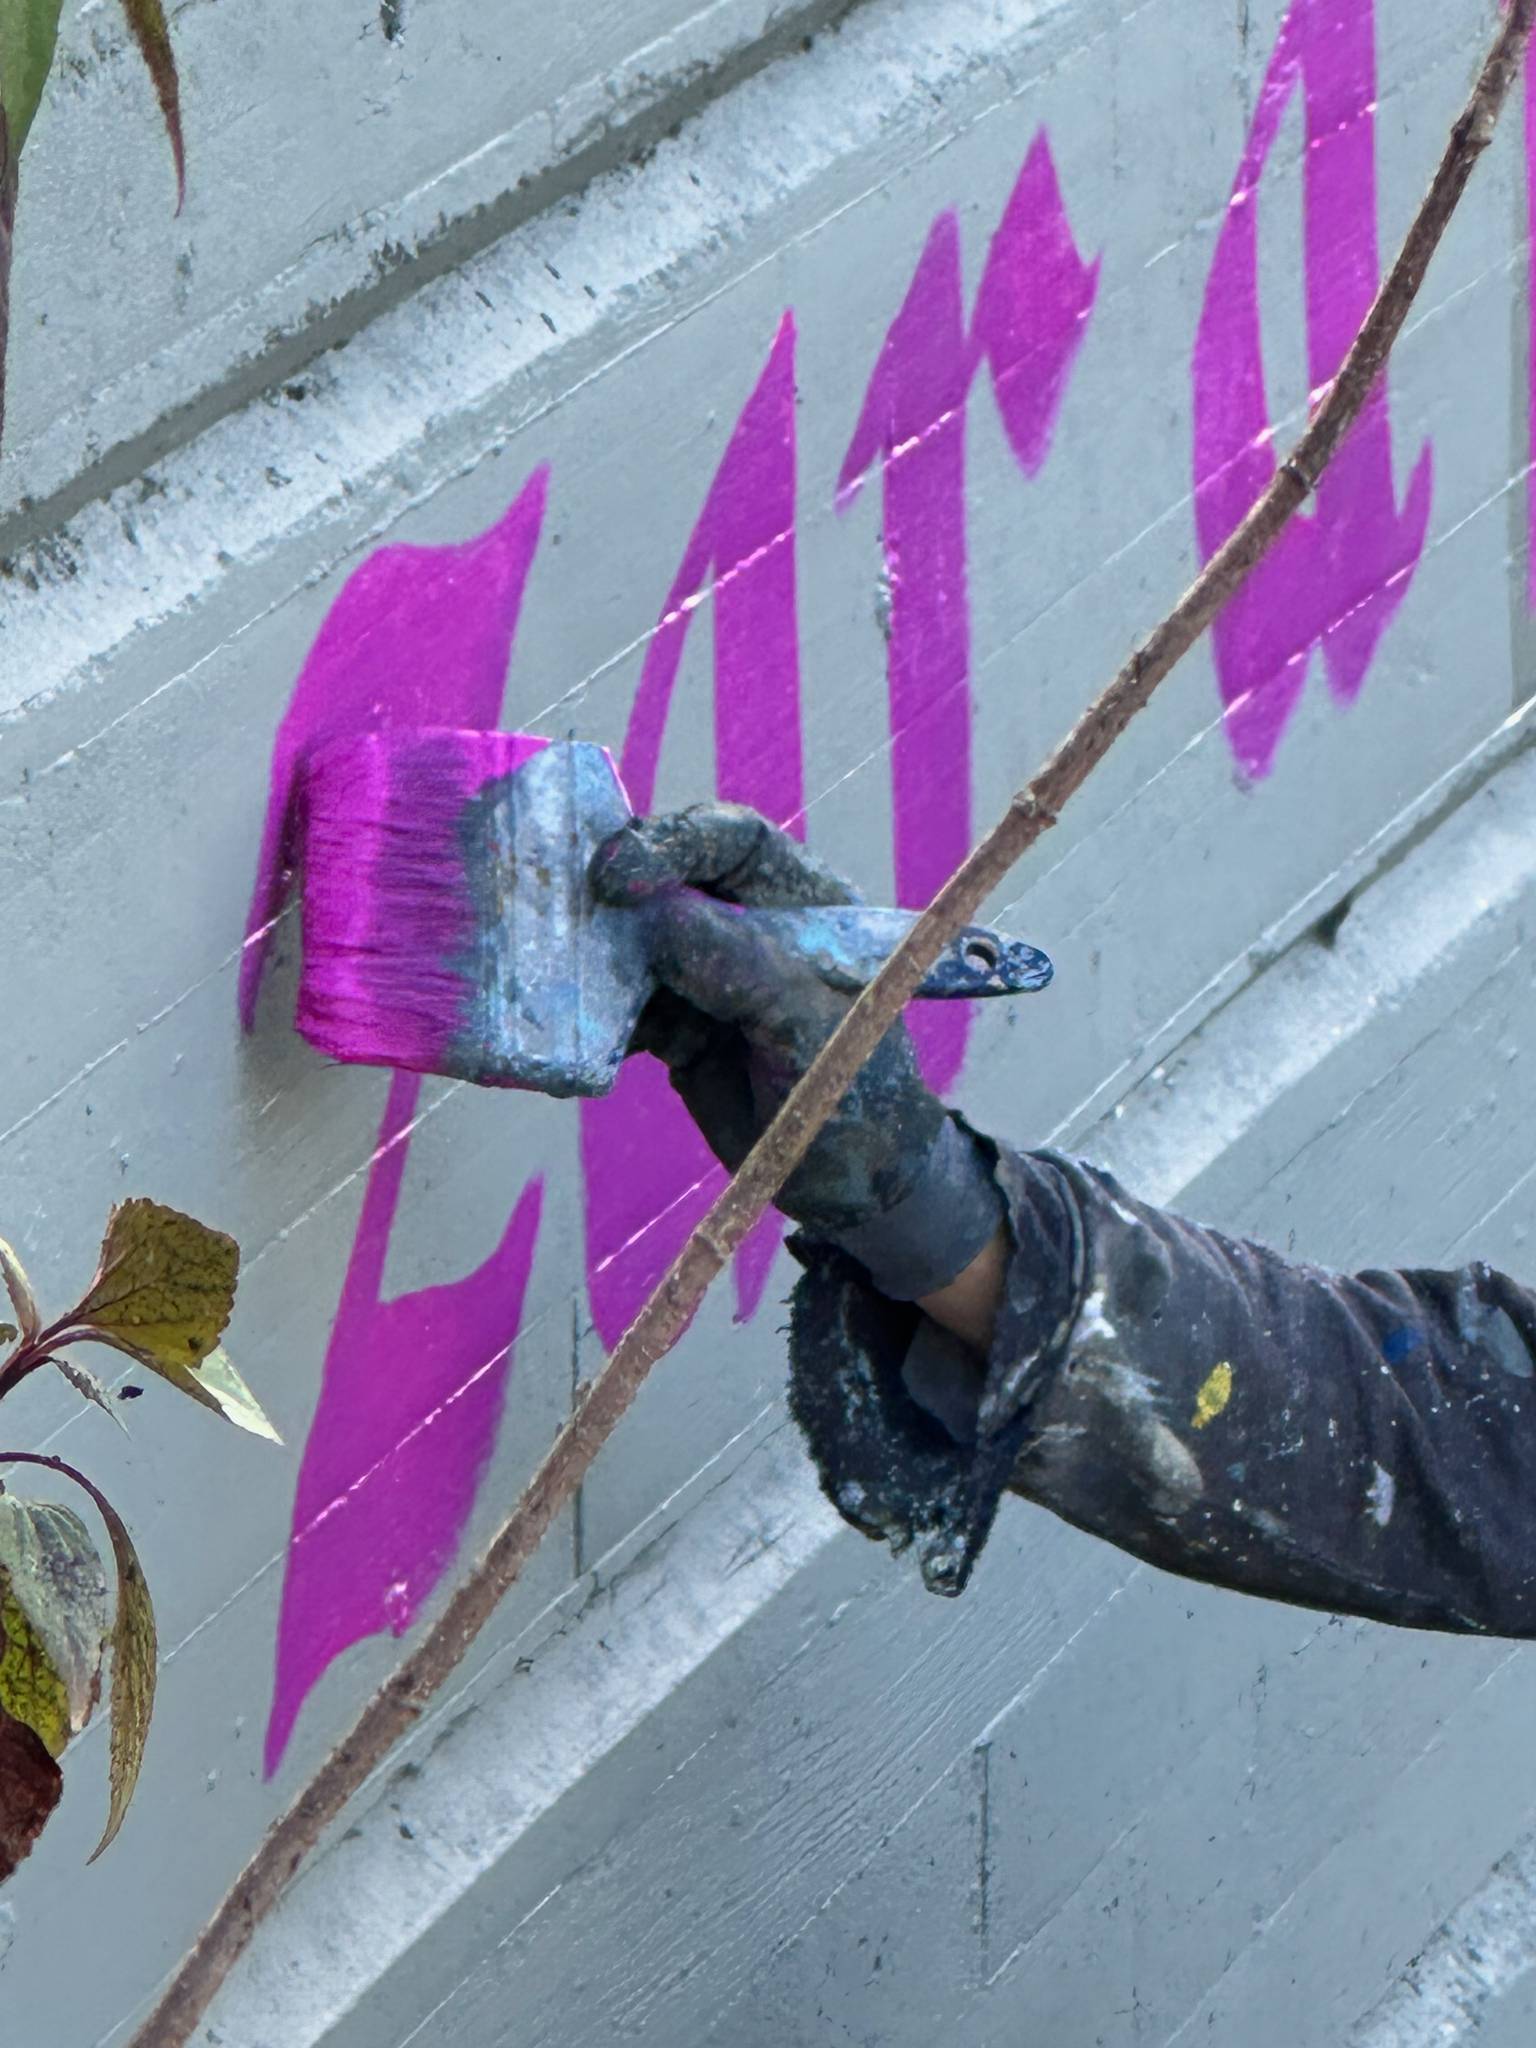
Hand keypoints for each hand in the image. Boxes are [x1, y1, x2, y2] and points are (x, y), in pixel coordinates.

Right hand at [590, 802, 1004, 1301]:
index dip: (675, 842)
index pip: (735, 842)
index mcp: (803, 903)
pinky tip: (573, 1028)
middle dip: (618, 893)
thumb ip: (741, 968)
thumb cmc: (856, 1096)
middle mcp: (750, 925)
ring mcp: (708, 974)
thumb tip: (656, 918)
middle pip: (671, 880)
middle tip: (570, 911)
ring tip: (559, 971)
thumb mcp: (809, 1028)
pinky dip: (595, 1014)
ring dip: (595, 954)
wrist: (854, 1188)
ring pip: (635, 940)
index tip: (620, 873)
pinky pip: (622, 1003)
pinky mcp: (675, 1024)